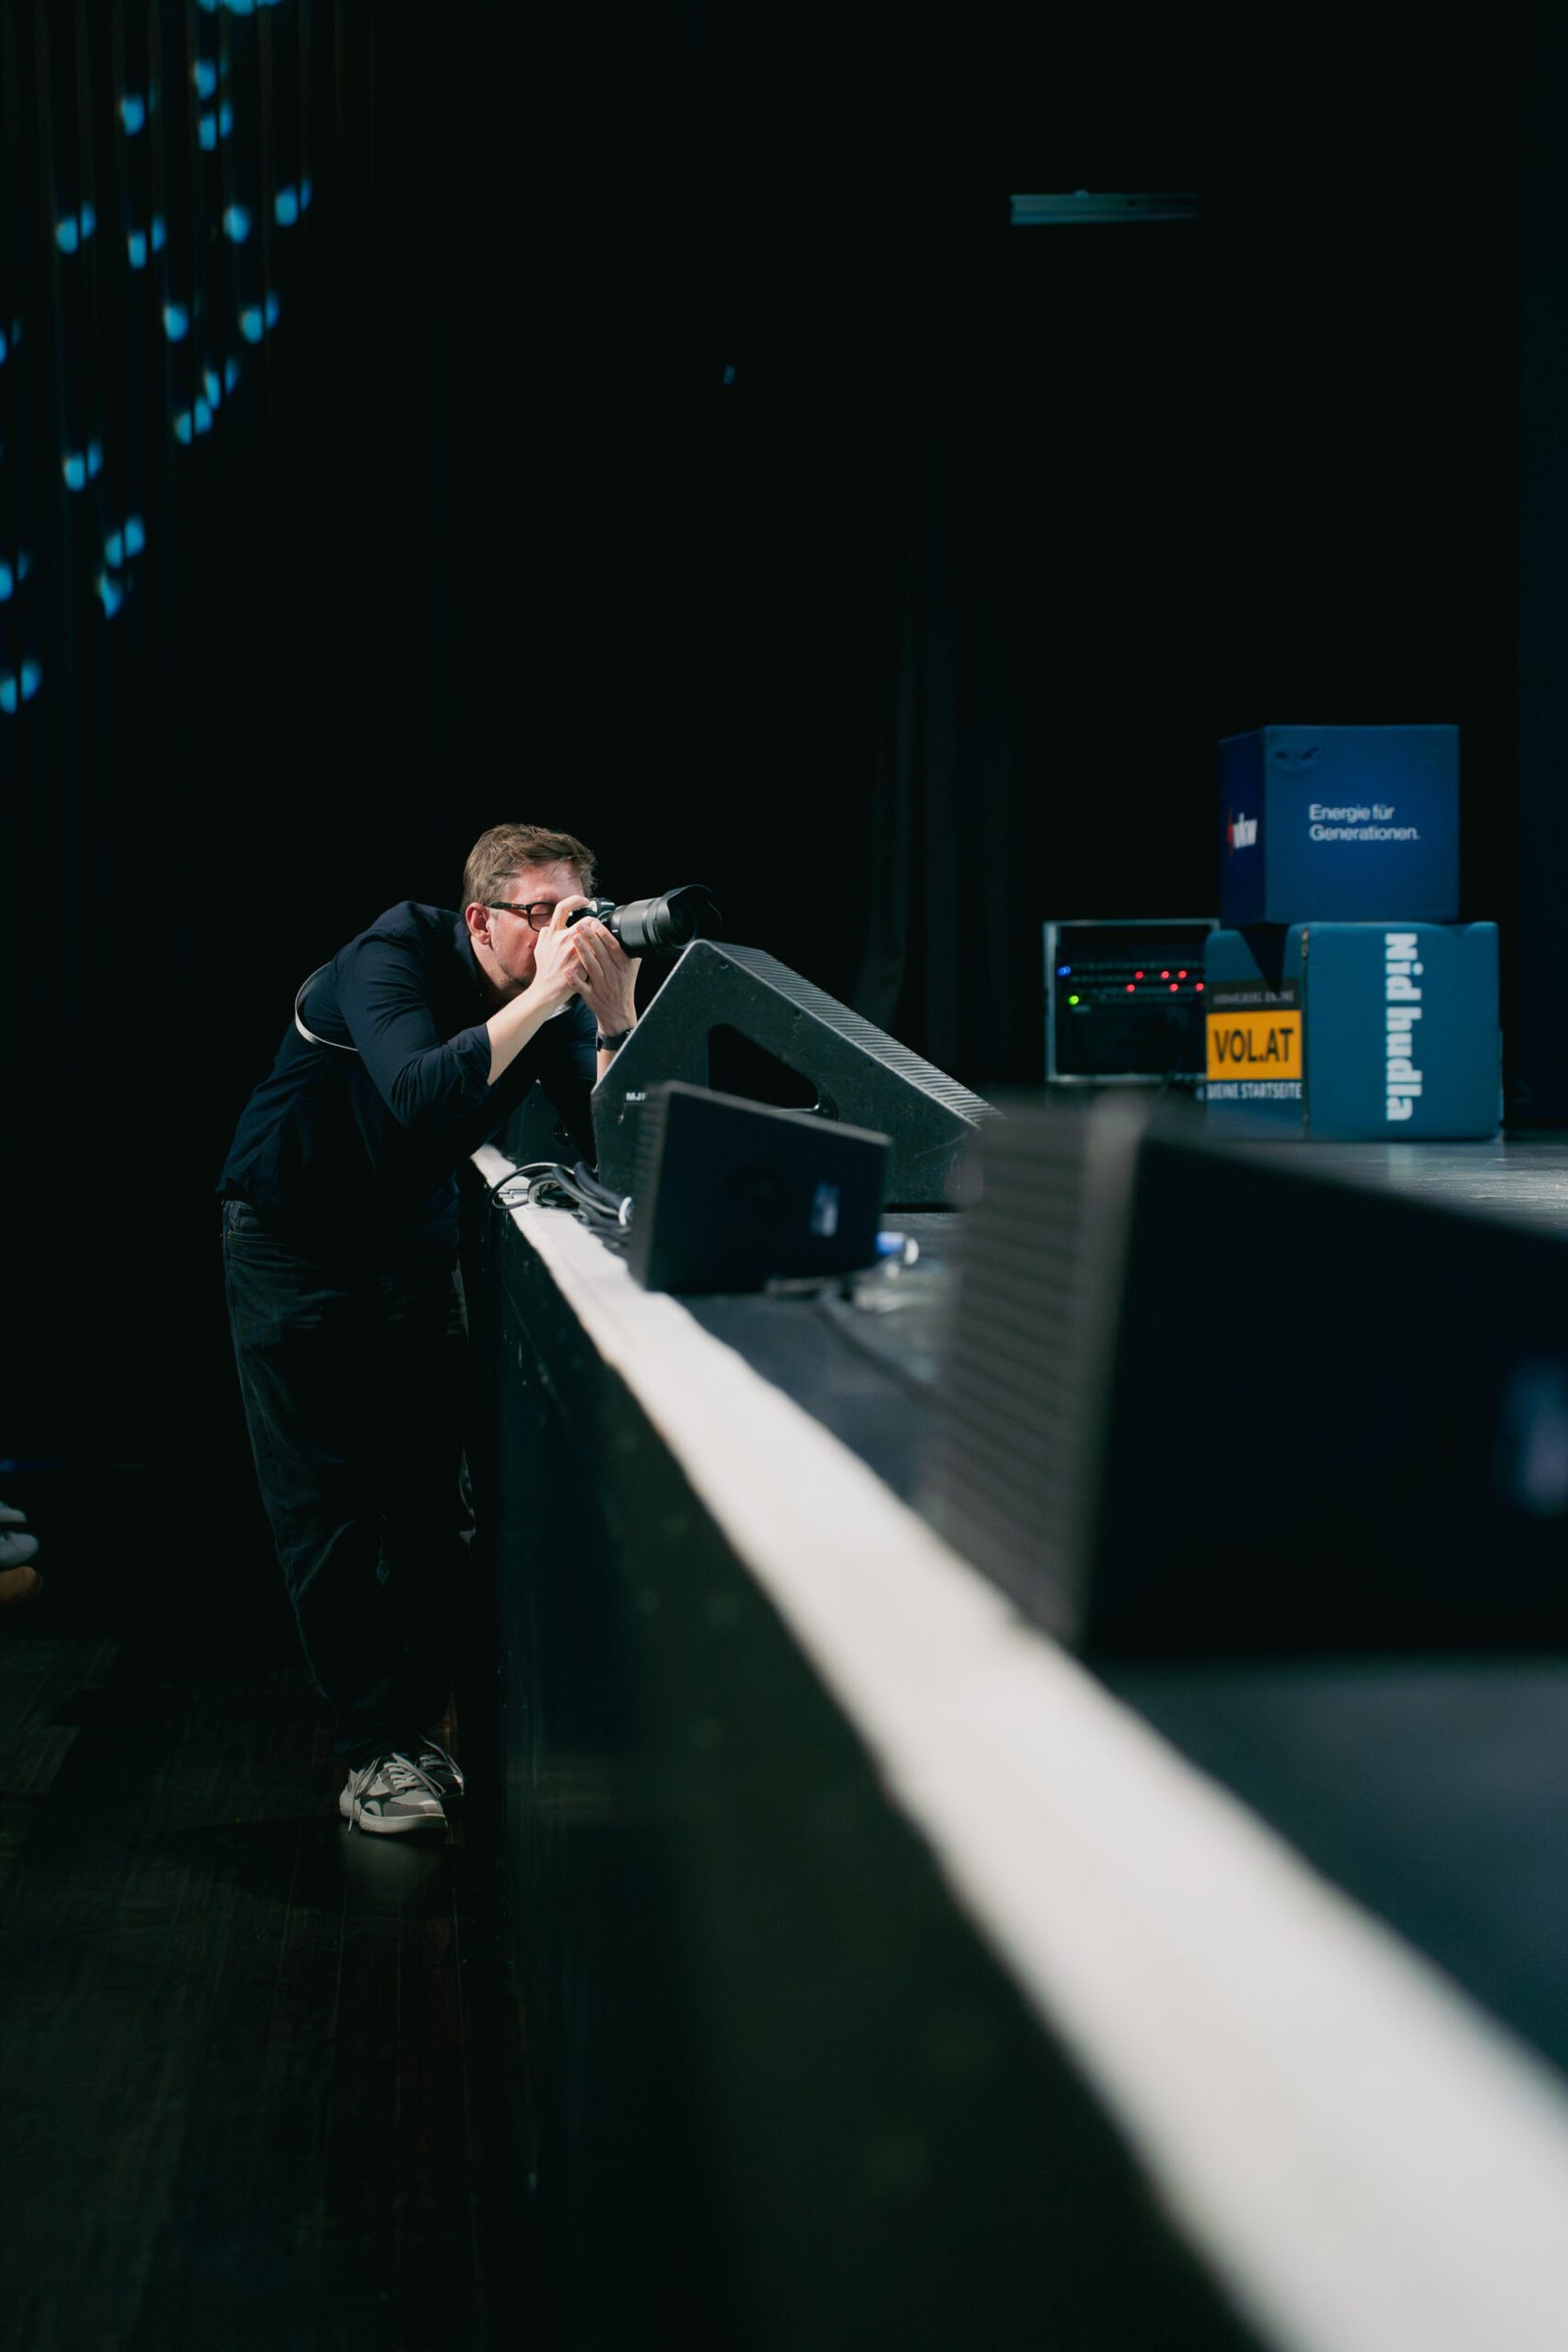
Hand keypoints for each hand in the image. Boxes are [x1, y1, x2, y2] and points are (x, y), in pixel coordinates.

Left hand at [533, 900, 639, 1028]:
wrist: (618, 1013)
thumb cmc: (623, 987)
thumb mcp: (632, 969)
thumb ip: (628, 952)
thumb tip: (625, 932)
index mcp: (623, 966)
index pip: (614, 947)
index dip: (605, 935)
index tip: (595, 924)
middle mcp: (613, 975)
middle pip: (601, 954)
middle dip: (590, 938)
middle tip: (580, 925)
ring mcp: (602, 986)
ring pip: (591, 967)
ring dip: (582, 952)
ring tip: (573, 938)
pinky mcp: (591, 996)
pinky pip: (582, 987)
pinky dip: (574, 979)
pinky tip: (567, 970)